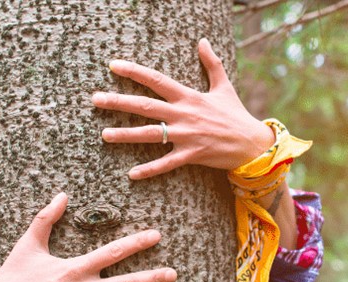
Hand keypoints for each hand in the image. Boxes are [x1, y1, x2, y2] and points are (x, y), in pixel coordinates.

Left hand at [92, 38, 275, 179]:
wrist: (252, 143)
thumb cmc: (235, 115)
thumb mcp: (223, 86)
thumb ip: (211, 63)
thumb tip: (203, 41)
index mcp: (188, 96)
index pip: (156, 80)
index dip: (134, 71)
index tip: (113, 66)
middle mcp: (184, 114)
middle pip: (145, 106)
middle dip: (118, 102)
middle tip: (95, 99)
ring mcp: (186, 135)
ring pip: (150, 134)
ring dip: (126, 135)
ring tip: (104, 134)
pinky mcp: (191, 155)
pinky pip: (166, 163)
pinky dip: (149, 169)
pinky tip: (131, 174)